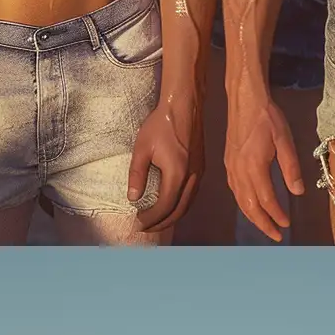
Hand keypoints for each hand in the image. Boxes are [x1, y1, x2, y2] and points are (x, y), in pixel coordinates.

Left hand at [129, 95, 199, 232]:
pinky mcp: (202, 168)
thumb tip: (133, 198)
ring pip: (188, 203)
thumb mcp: (142, 149)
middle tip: (146, 228)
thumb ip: (137, 175)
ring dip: (173, 216)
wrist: (184, 106)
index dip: (151, 218)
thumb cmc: (160, 125)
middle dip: (162, 223)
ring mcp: (199, 173)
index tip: (137, 223)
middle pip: (179, 210)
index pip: (165, 206)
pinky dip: (181, 205)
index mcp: (177, 174)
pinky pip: (192, 194)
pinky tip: (171, 205)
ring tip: (157, 221)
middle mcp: (192, 177)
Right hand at [226, 89, 303, 241]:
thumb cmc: (267, 117)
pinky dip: (243, 203)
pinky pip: (235, 190)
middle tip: (276, 236)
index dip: (277, 214)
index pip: (266, 199)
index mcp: (254, 166)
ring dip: (252, 216)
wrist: (244, 99)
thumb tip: (297, 192)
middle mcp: (239, 170)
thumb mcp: (285, 141)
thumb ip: (291, 168)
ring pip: (240, 200)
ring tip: (266, 226)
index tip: (286, 224)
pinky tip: (251, 206)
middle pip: (249, 206)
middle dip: (263, 223)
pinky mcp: (228, 162)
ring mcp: (231, 167)